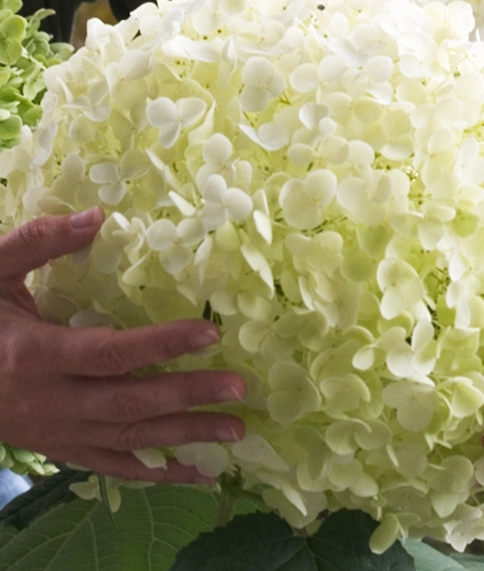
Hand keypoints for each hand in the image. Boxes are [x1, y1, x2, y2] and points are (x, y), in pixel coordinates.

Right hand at [0, 209, 245, 483]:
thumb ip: (39, 243)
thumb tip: (97, 216)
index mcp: (36, 355)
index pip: (110, 353)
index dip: (162, 343)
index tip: (210, 333)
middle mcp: (52, 401)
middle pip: (131, 402)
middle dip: (188, 396)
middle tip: (239, 388)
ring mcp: (59, 433)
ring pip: (131, 441)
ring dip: (186, 438)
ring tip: (236, 431)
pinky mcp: (63, 450)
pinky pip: (116, 468)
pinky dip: (159, 474)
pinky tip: (199, 474)